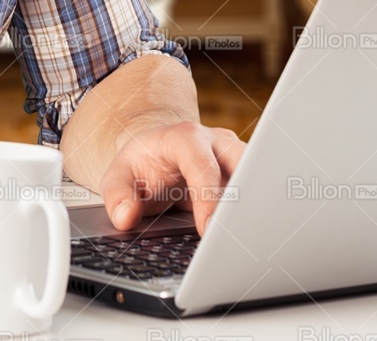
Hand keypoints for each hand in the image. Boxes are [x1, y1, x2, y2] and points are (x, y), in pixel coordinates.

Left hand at [98, 120, 245, 235]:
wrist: (157, 151)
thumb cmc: (141, 165)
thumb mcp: (117, 176)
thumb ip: (117, 197)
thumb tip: (126, 217)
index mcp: (185, 138)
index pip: (202, 166)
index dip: (207, 198)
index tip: (208, 230)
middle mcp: (216, 142)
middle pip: (243, 164)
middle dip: (245, 197)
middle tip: (239, 235)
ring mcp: (236, 156)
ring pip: (259, 176)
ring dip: (255, 205)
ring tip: (249, 237)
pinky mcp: (247, 172)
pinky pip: (259, 190)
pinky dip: (256, 211)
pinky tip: (252, 233)